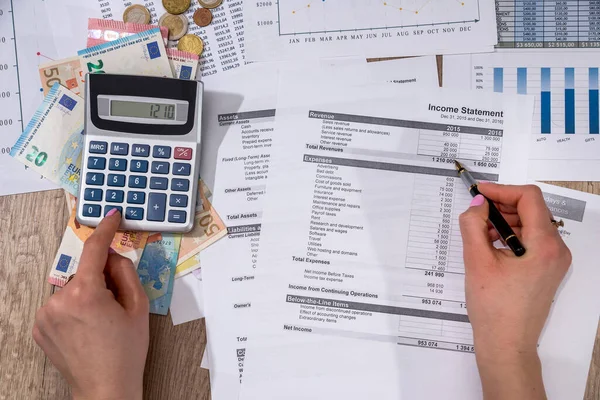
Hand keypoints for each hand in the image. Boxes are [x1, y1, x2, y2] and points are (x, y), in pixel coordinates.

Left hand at [33, 210, 148, 399]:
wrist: (105, 388)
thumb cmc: (125, 352)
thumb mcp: (138, 307)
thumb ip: (126, 272)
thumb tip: (113, 256)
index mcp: (85, 294)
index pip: (94, 249)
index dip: (105, 230)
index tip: (112, 217)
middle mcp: (59, 301)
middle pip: (84, 272)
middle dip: (102, 278)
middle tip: (117, 303)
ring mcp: (45, 316)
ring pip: (72, 288)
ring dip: (87, 294)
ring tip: (101, 322)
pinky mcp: (39, 327)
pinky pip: (61, 304)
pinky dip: (74, 308)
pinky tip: (87, 328)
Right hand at [459, 184, 570, 399]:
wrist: (506, 344)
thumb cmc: (494, 307)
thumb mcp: (476, 261)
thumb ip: (473, 225)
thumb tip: (476, 204)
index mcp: (545, 245)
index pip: (529, 198)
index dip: (502, 190)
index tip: (478, 192)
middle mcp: (557, 250)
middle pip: (531, 209)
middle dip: (502, 206)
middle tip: (475, 212)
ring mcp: (554, 261)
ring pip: (530, 224)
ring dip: (504, 221)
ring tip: (479, 232)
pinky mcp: (546, 269)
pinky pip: (530, 241)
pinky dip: (510, 236)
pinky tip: (489, 245)